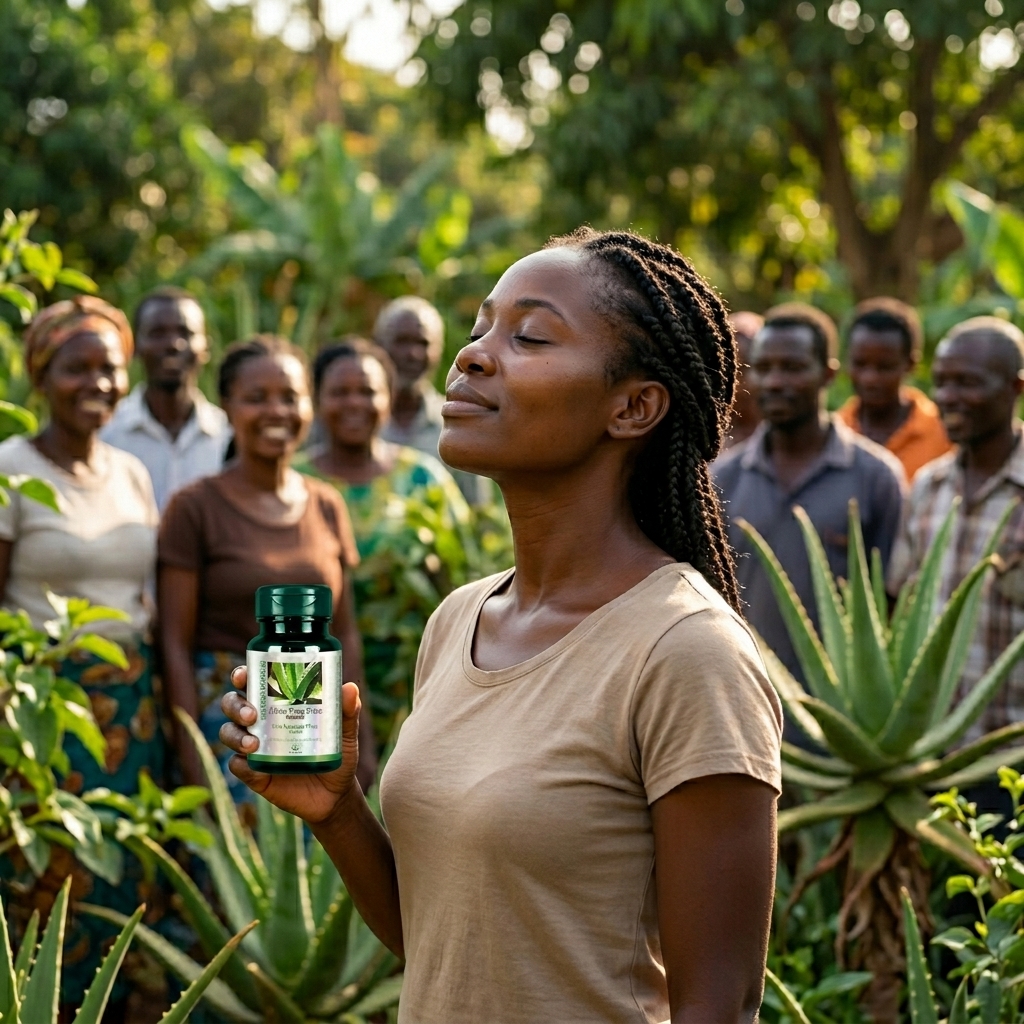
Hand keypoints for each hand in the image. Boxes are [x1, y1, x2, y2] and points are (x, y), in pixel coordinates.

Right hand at [220, 666, 360, 824]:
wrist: (336, 794)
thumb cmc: (338, 754)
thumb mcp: (344, 732)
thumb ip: (347, 712)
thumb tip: (350, 688)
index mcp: (279, 703)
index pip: (253, 682)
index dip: (242, 675)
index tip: (244, 675)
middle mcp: (262, 721)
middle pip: (233, 704)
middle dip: (235, 705)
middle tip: (252, 714)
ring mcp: (255, 748)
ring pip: (229, 733)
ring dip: (235, 735)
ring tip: (253, 744)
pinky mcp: (255, 774)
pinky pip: (237, 767)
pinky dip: (241, 765)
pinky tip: (253, 766)